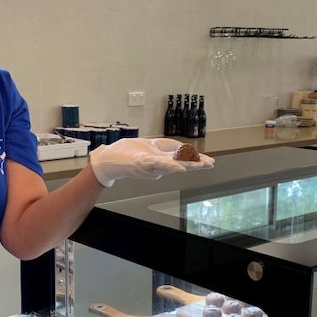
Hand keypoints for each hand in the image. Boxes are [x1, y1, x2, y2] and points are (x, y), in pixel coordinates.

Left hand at [88, 137, 213, 187]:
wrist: (106, 161)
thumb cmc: (125, 153)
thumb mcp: (148, 147)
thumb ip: (163, 148)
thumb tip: (179, 149)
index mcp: (160, 161)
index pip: (181, 159)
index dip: (196, 160)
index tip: (210, 162)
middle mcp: (157, 166)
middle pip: (180, 163)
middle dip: (196, 163)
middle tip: (211, 164)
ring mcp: (149, 165)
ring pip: (172, 165)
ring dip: (187, 164)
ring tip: (201, 165)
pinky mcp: (140, 162)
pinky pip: (157, 164)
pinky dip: (169, 166)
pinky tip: (180, 168)